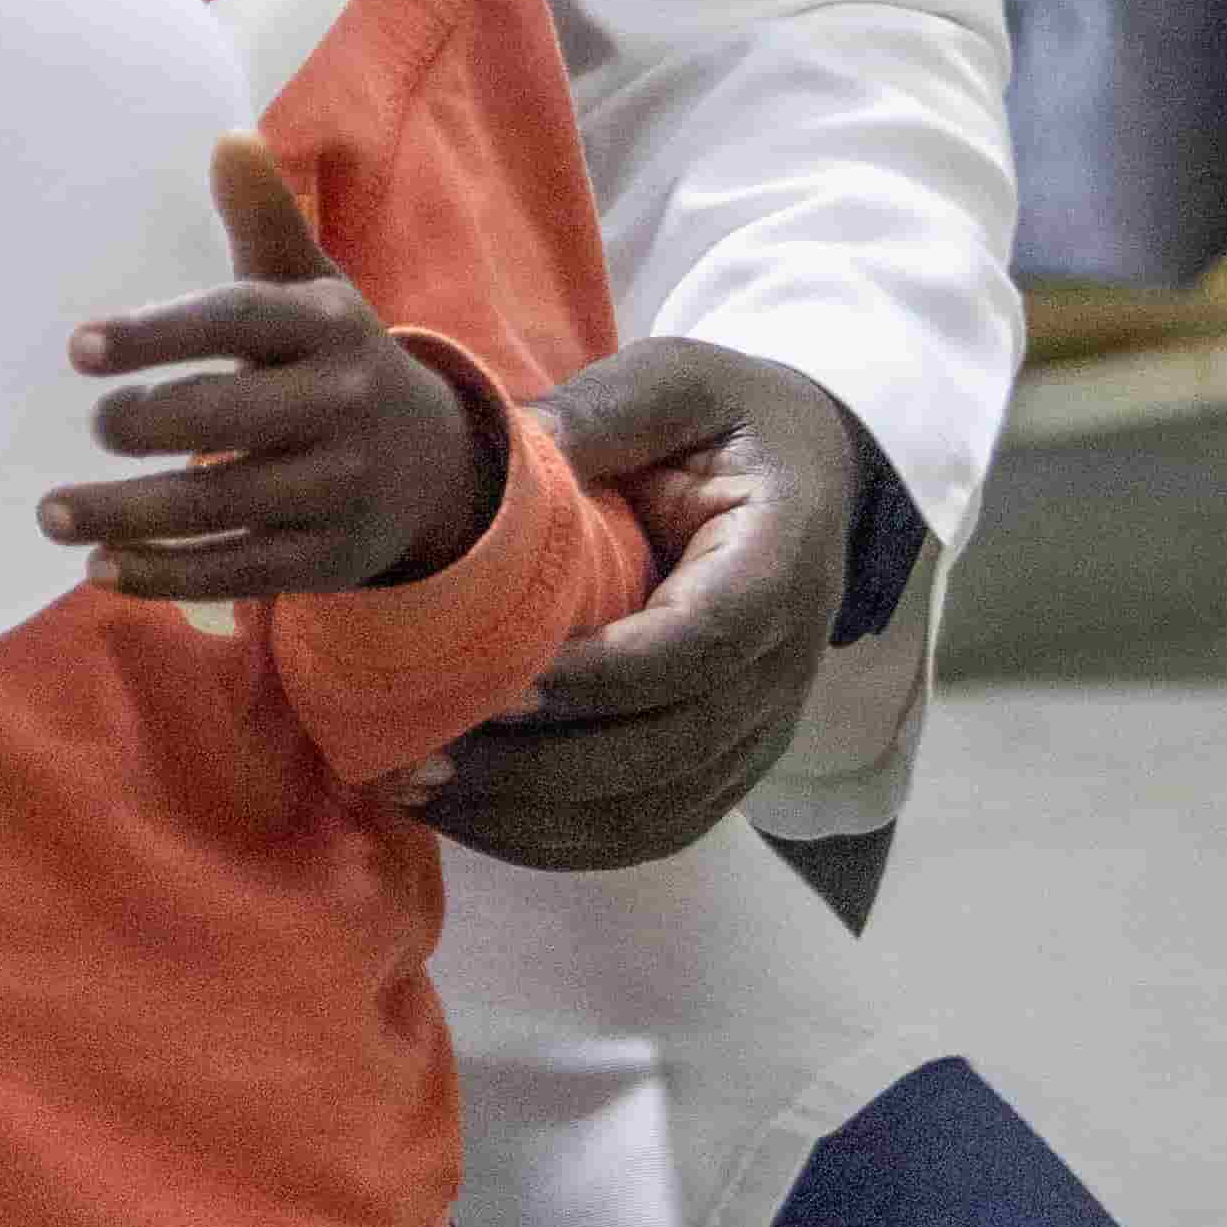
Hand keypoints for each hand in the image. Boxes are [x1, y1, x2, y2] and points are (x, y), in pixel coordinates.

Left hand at [57, 135, 495, 598]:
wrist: (437, 465)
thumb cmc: (337, 361)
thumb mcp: (314, 291)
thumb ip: (267, 224)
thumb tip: (230, 140)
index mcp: (330, 326)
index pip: (237, 322)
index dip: (157, 333)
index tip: (78, 348)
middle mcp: (342, 405)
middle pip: (227, 418)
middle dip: (145, 423)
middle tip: (94, 424)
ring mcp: (338, 488)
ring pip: (221, 504)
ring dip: (128, 514)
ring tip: (52, 512)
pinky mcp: (326, 558)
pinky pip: (238, 571)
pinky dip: (165, 573)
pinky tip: (102, 566)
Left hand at [411, 337, 867, 869]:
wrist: (807, 473)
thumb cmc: (727, 420)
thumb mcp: (676, 384)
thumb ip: (605, 412)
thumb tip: (505, 447)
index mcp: (778, 563)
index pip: (699, 646)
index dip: (603, 680)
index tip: (501, 687)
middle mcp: (784, 664)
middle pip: (671, 750)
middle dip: (539, 769)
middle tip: (418, 758)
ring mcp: (761, 728)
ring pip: (656, 811)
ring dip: (533, 820)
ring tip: (420, 793)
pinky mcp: (726, 764)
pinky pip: (649, 829)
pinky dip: (558, 841)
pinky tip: (468, 817)